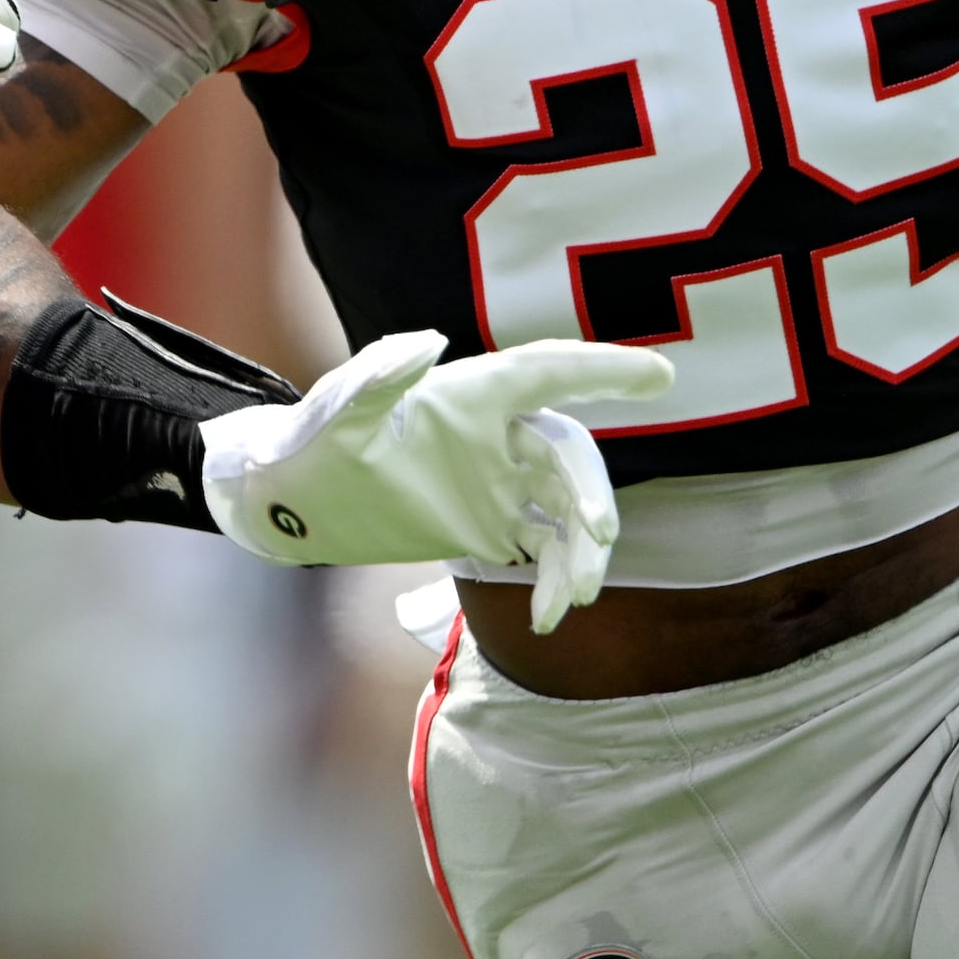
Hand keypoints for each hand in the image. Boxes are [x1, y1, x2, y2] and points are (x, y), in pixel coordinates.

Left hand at [198, 333, 672, 631]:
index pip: (550, 371)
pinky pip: (546, 550)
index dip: (606, 369)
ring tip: (575, 595)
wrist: (297, 498)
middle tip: (596, 533)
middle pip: (569, 454)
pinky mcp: (495, 526)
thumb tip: (428, 342)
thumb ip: (379, 376)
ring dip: (583, 550)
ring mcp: (503, 482)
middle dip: (591, 490)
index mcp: (472, 392)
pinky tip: (547, 615)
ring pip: (569, 508)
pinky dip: (555, 581)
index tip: (661, 375)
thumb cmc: (315, 440)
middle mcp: (500, 432)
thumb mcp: (338, 409)